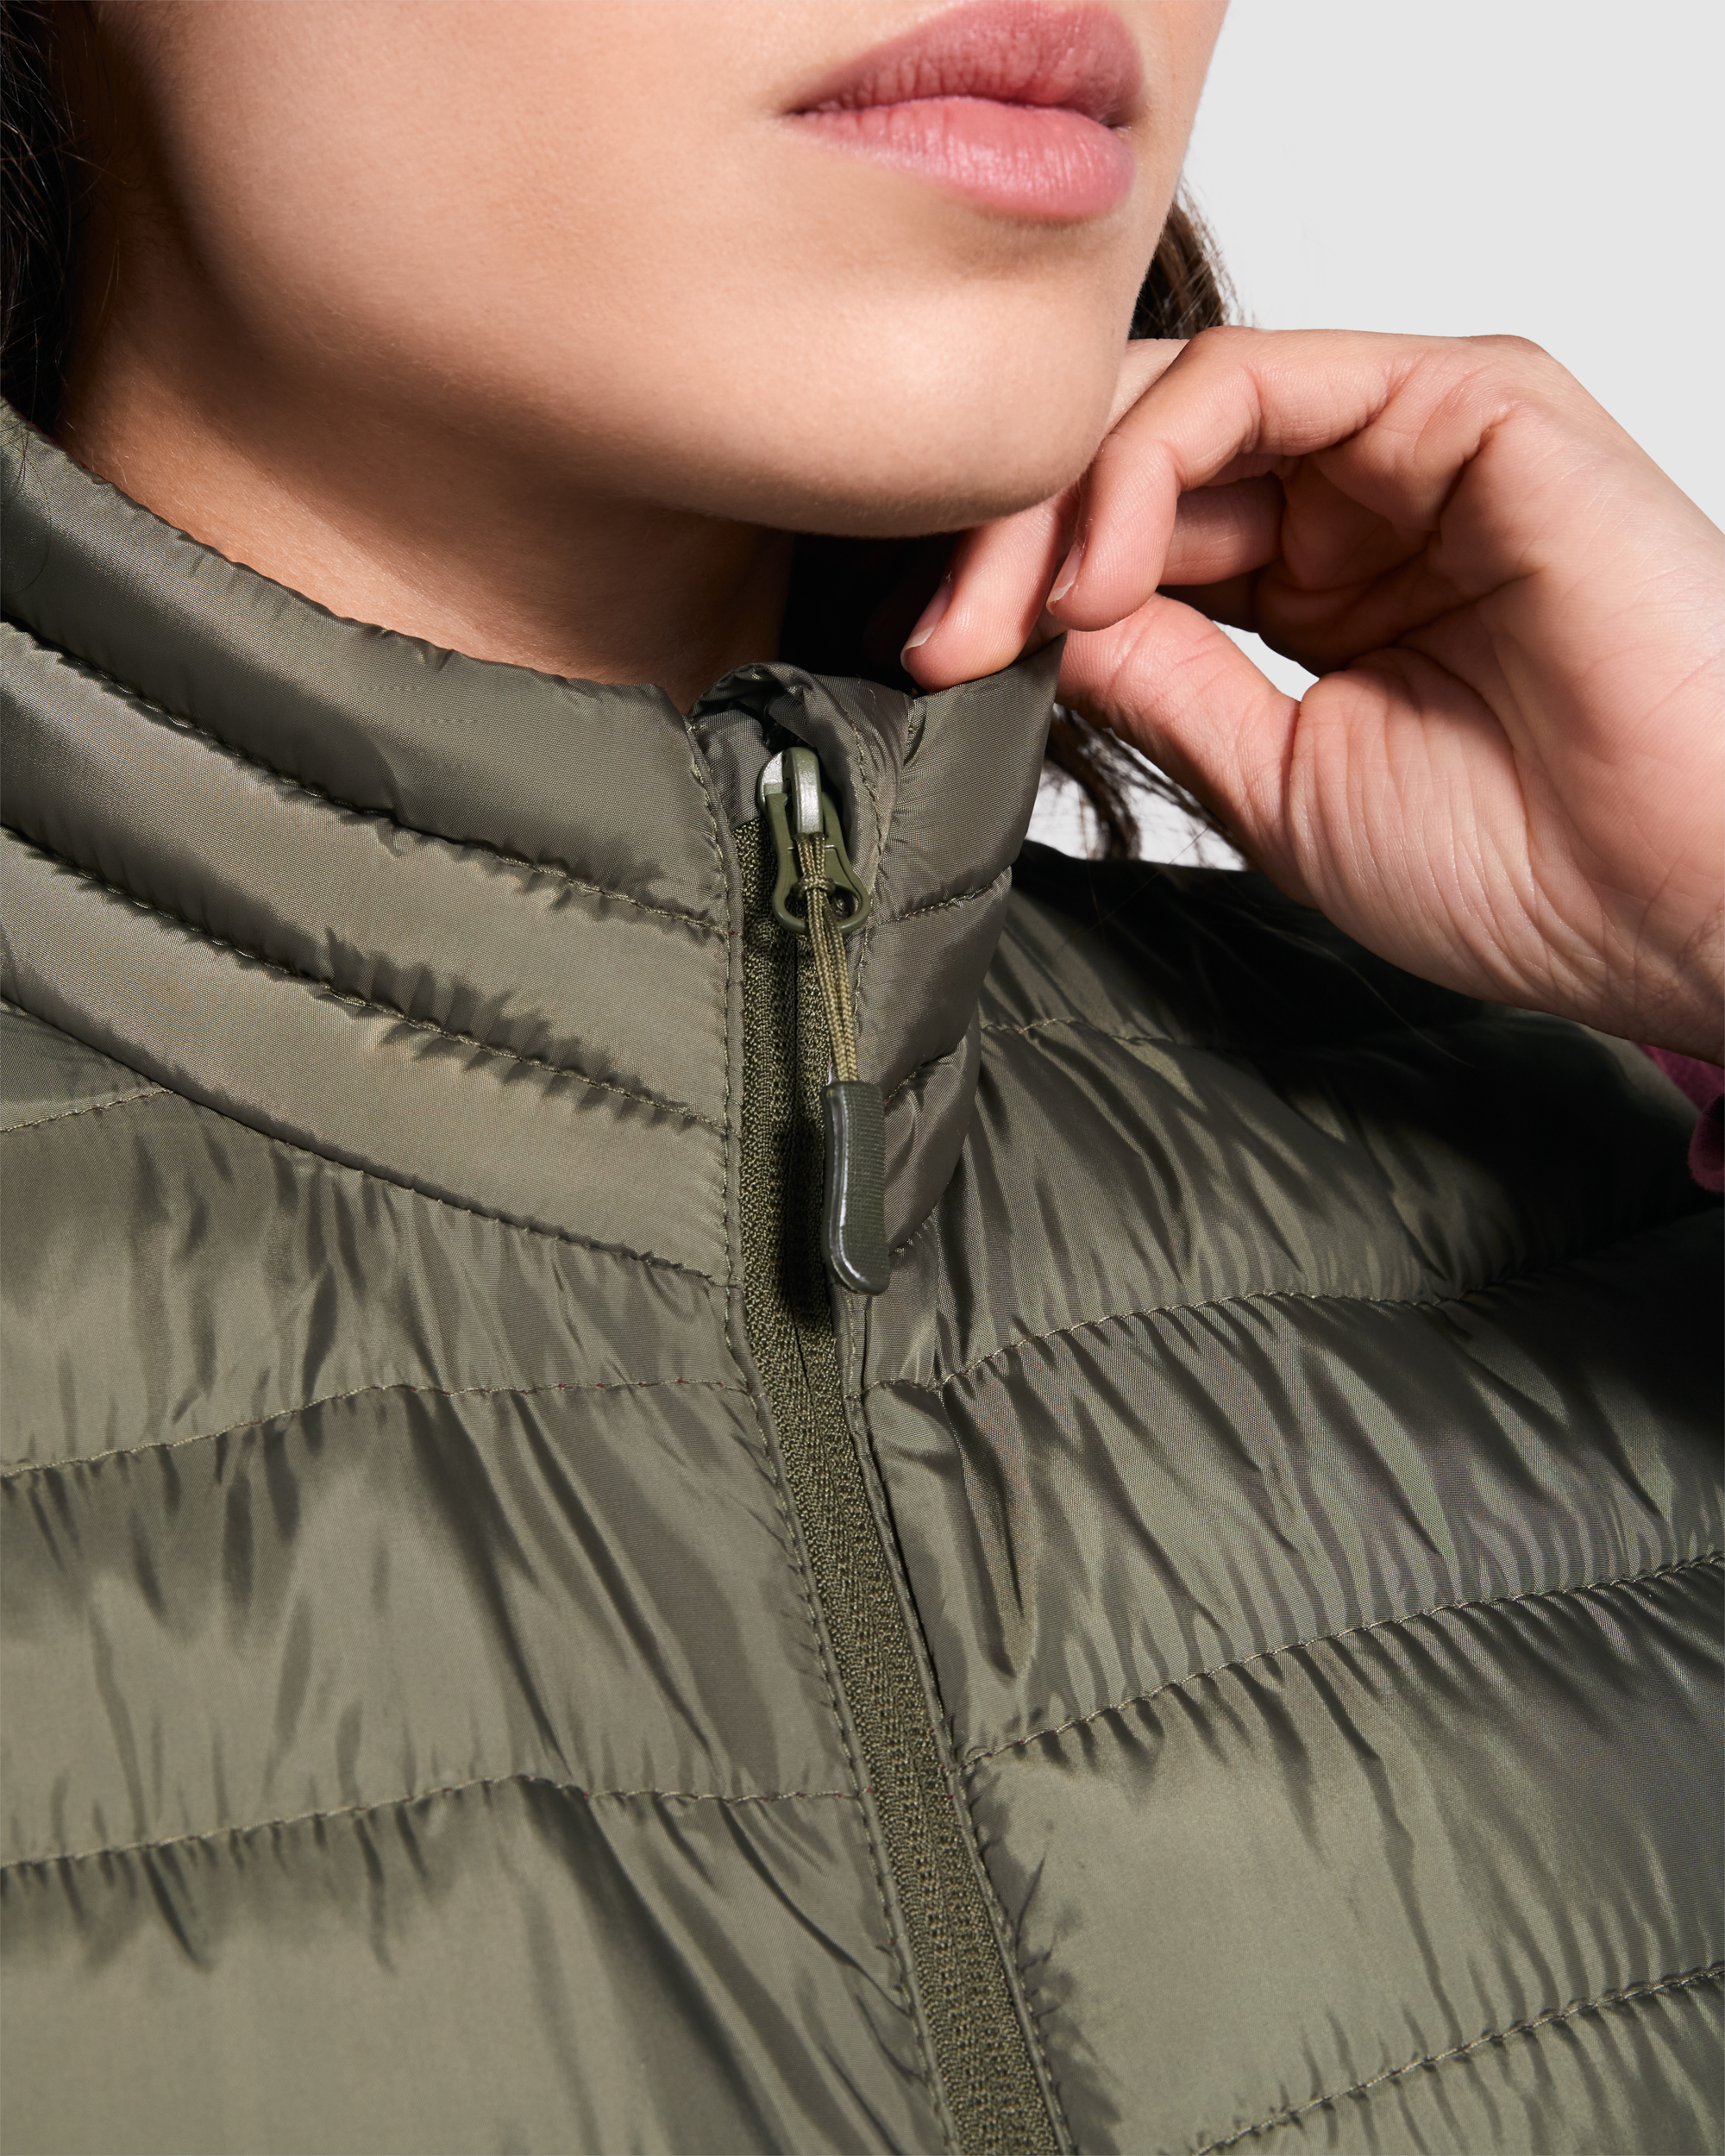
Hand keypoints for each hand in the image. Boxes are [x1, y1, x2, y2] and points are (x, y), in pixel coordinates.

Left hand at [902, 329, 1724, 1057]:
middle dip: (1009, 538)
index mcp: (1316, 597)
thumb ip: (1158, 682)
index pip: (1130, 542)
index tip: (924, 665)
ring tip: (1005, 612)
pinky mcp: (1465, 400)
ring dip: (1060, 497)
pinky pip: (1260, 380)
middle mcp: (1356, 508)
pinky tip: (1100, 567)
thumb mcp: (1273, 783)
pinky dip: (1152, 454)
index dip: (1014, 590)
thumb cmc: (1518, 868)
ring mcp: (1410, 447)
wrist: (1675, 896)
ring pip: (1175, 403)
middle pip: (1132, 459)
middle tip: (932, 631)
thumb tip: (1022, 625)